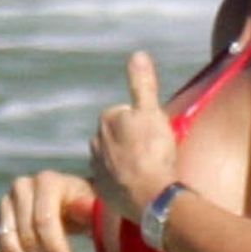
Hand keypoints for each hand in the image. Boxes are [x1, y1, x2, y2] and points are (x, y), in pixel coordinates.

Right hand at [0, 171, 94, 251]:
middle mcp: (22, 188)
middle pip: (26, 237)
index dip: (55, 251)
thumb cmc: (87, 206)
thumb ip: (91, 208)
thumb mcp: (94, 206)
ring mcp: (6, 204)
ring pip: (9, 246)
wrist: (72, 203)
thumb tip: (83, 208)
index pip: (44, 221)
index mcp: (47, 182)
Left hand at [90, 51, 177, 221]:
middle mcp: (96, 143)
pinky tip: (139, 186)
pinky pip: (113, 181)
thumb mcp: (152, 112)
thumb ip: (143, 84)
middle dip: (132, 142)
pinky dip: (124, 182)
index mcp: (107, 120)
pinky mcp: (102, 191)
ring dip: (127, 162)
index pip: (126, 114)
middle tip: (153, 153)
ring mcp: (97, 168)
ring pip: (114, 158)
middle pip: (119, 136)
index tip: (155, 136)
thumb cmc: (154, 152)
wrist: (151, 197)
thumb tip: (138, 55)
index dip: (143, 123)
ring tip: (147, 172)